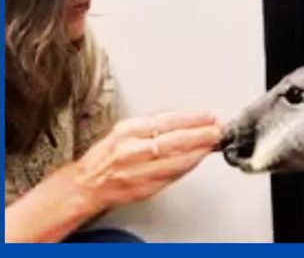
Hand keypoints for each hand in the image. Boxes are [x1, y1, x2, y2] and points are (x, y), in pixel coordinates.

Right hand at [71, 111, 220, 211]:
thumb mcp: (122, 132)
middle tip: (217, 129)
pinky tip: (197, 160)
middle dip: (200, 134)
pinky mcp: (145, 187)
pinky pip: (171, 175)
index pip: (165, 121)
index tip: (206, 116)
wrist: (87, 185)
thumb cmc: (104, 159)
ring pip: (175, 159)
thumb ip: (149, 127)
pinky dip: (187, 166)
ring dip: (198, 151)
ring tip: (213, 143)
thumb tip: (180, 121)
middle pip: (173, 139)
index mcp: (126, 130)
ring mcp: (139, 170)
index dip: (189, 118)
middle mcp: (132, 149)